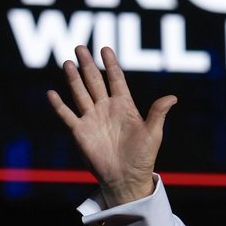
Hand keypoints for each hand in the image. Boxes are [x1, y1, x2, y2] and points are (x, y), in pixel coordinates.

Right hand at [47, 45, 176, 204]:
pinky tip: (52, 93)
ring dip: (73, 79)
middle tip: (80, 47)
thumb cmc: (143, 157)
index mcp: (124, 106)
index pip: (116, 79)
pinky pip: (67, 116)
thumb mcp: (153, 134)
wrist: (126, 178)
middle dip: (88, 64)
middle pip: (95, 81)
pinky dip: (59, 105)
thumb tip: (173, 97)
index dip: (111, 64)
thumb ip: (158, 113)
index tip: (105, 49)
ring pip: (80, 93)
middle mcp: (106, 108)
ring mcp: (92, 119)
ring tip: (68, 62)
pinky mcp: (80, 132)